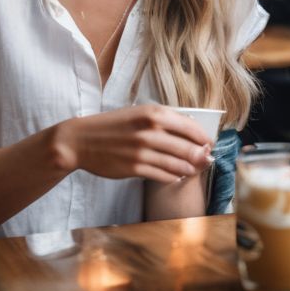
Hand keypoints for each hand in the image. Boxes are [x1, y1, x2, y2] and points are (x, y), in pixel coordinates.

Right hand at [50, 105, 212, 183]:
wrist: (80, 140)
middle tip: (206, 160)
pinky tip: (176, 176)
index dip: (204, 138)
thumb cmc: (113, 126)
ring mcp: (142, 151)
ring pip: (179, 164)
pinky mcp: (134, 168)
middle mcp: (150, 131)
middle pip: (189, 148)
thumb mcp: (140, 113)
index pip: (191, 127)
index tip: (209, 144)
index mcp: (154, 113)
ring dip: (190, 169)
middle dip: (202, 156)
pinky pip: (164, 175)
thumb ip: (165, 120)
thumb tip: (193, 133)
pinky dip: (174, 177)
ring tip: (193, 169)